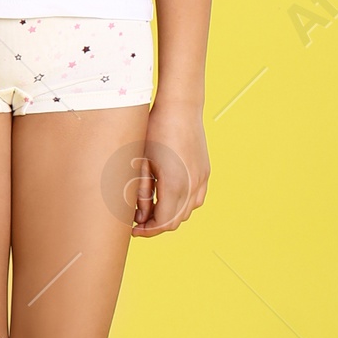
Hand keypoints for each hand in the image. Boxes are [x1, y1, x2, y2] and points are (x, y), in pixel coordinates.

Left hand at [133, 101, 208, 236]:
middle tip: (138, 220)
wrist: (180, 107)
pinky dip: (182, 204)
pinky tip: (167, 195)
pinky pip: (196, 198)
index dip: (146, 230)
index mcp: (174, 186)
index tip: (132, 229)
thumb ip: (140, 192)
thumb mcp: (141, 162)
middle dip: (156, 225)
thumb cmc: (155, 131)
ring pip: (187, 211)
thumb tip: (139, 215)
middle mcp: (192, 185)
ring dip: (170, 214)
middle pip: (175, 220)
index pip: (162, 223)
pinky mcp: (205, 172)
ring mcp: (201, 179)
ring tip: (151, 207)